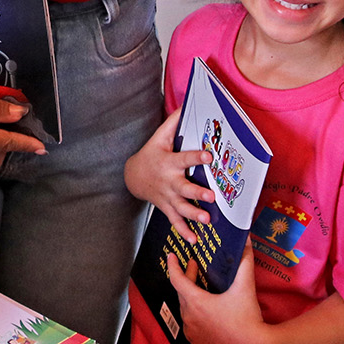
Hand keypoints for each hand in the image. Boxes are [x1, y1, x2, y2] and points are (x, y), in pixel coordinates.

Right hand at [123, 109, 212, 242]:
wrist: (133, 176)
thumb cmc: (152, 154)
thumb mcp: (159, 137)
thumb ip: (174, 122)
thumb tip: (188, 103)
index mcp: (169, 162)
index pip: (185, 158)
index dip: (197, 156)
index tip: (209, 155)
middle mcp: (169, 181)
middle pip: (184, 188)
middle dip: (197, 193)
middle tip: (211, 196)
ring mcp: (168, 197)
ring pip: (181, 208)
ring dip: (193, 215)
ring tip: (206, 220)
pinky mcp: (167, 208)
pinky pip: (175, 221)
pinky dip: (184, 232)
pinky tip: (194, 240)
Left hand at [166, 246, 270, 343]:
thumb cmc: (248, 316)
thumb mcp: (245, 285)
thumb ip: (244, 260)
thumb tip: (246, 240)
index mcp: (196, 302)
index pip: (177, 280)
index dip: (173, 266)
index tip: (171, 256)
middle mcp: (189, 318)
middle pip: (182, 293)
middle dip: (187, 278)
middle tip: (195, 266)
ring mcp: (192, 333)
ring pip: (185, 309)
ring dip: (190, 297)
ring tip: (200, 288)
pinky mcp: (197, 343)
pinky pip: (190, 325)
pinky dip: (193, 316)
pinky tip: (202, 311)